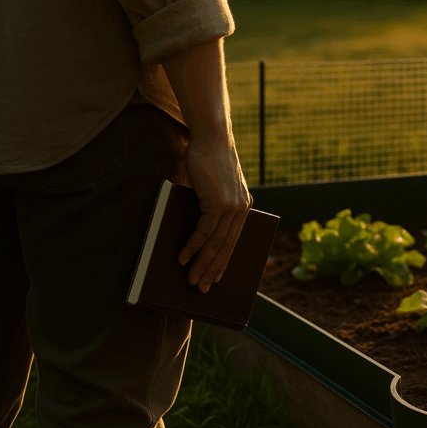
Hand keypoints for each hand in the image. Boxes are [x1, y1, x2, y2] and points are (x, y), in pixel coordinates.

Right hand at [177, 132, 251, 292]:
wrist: (210, 139)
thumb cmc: (206, 161)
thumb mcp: (209, 189)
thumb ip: (207, 208)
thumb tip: (194, 236)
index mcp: (243, 207)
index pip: (233, 241)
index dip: (223, 261)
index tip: (215, 278)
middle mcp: (241, 209)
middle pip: (225, 247)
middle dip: (212, 270)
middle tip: (200, 288)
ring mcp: (232, 207)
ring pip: (216, 244)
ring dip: (202, 264)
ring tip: (191, 281)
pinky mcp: (220, 203)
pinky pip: (205, 232)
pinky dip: (193, 247)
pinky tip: (183, 259)